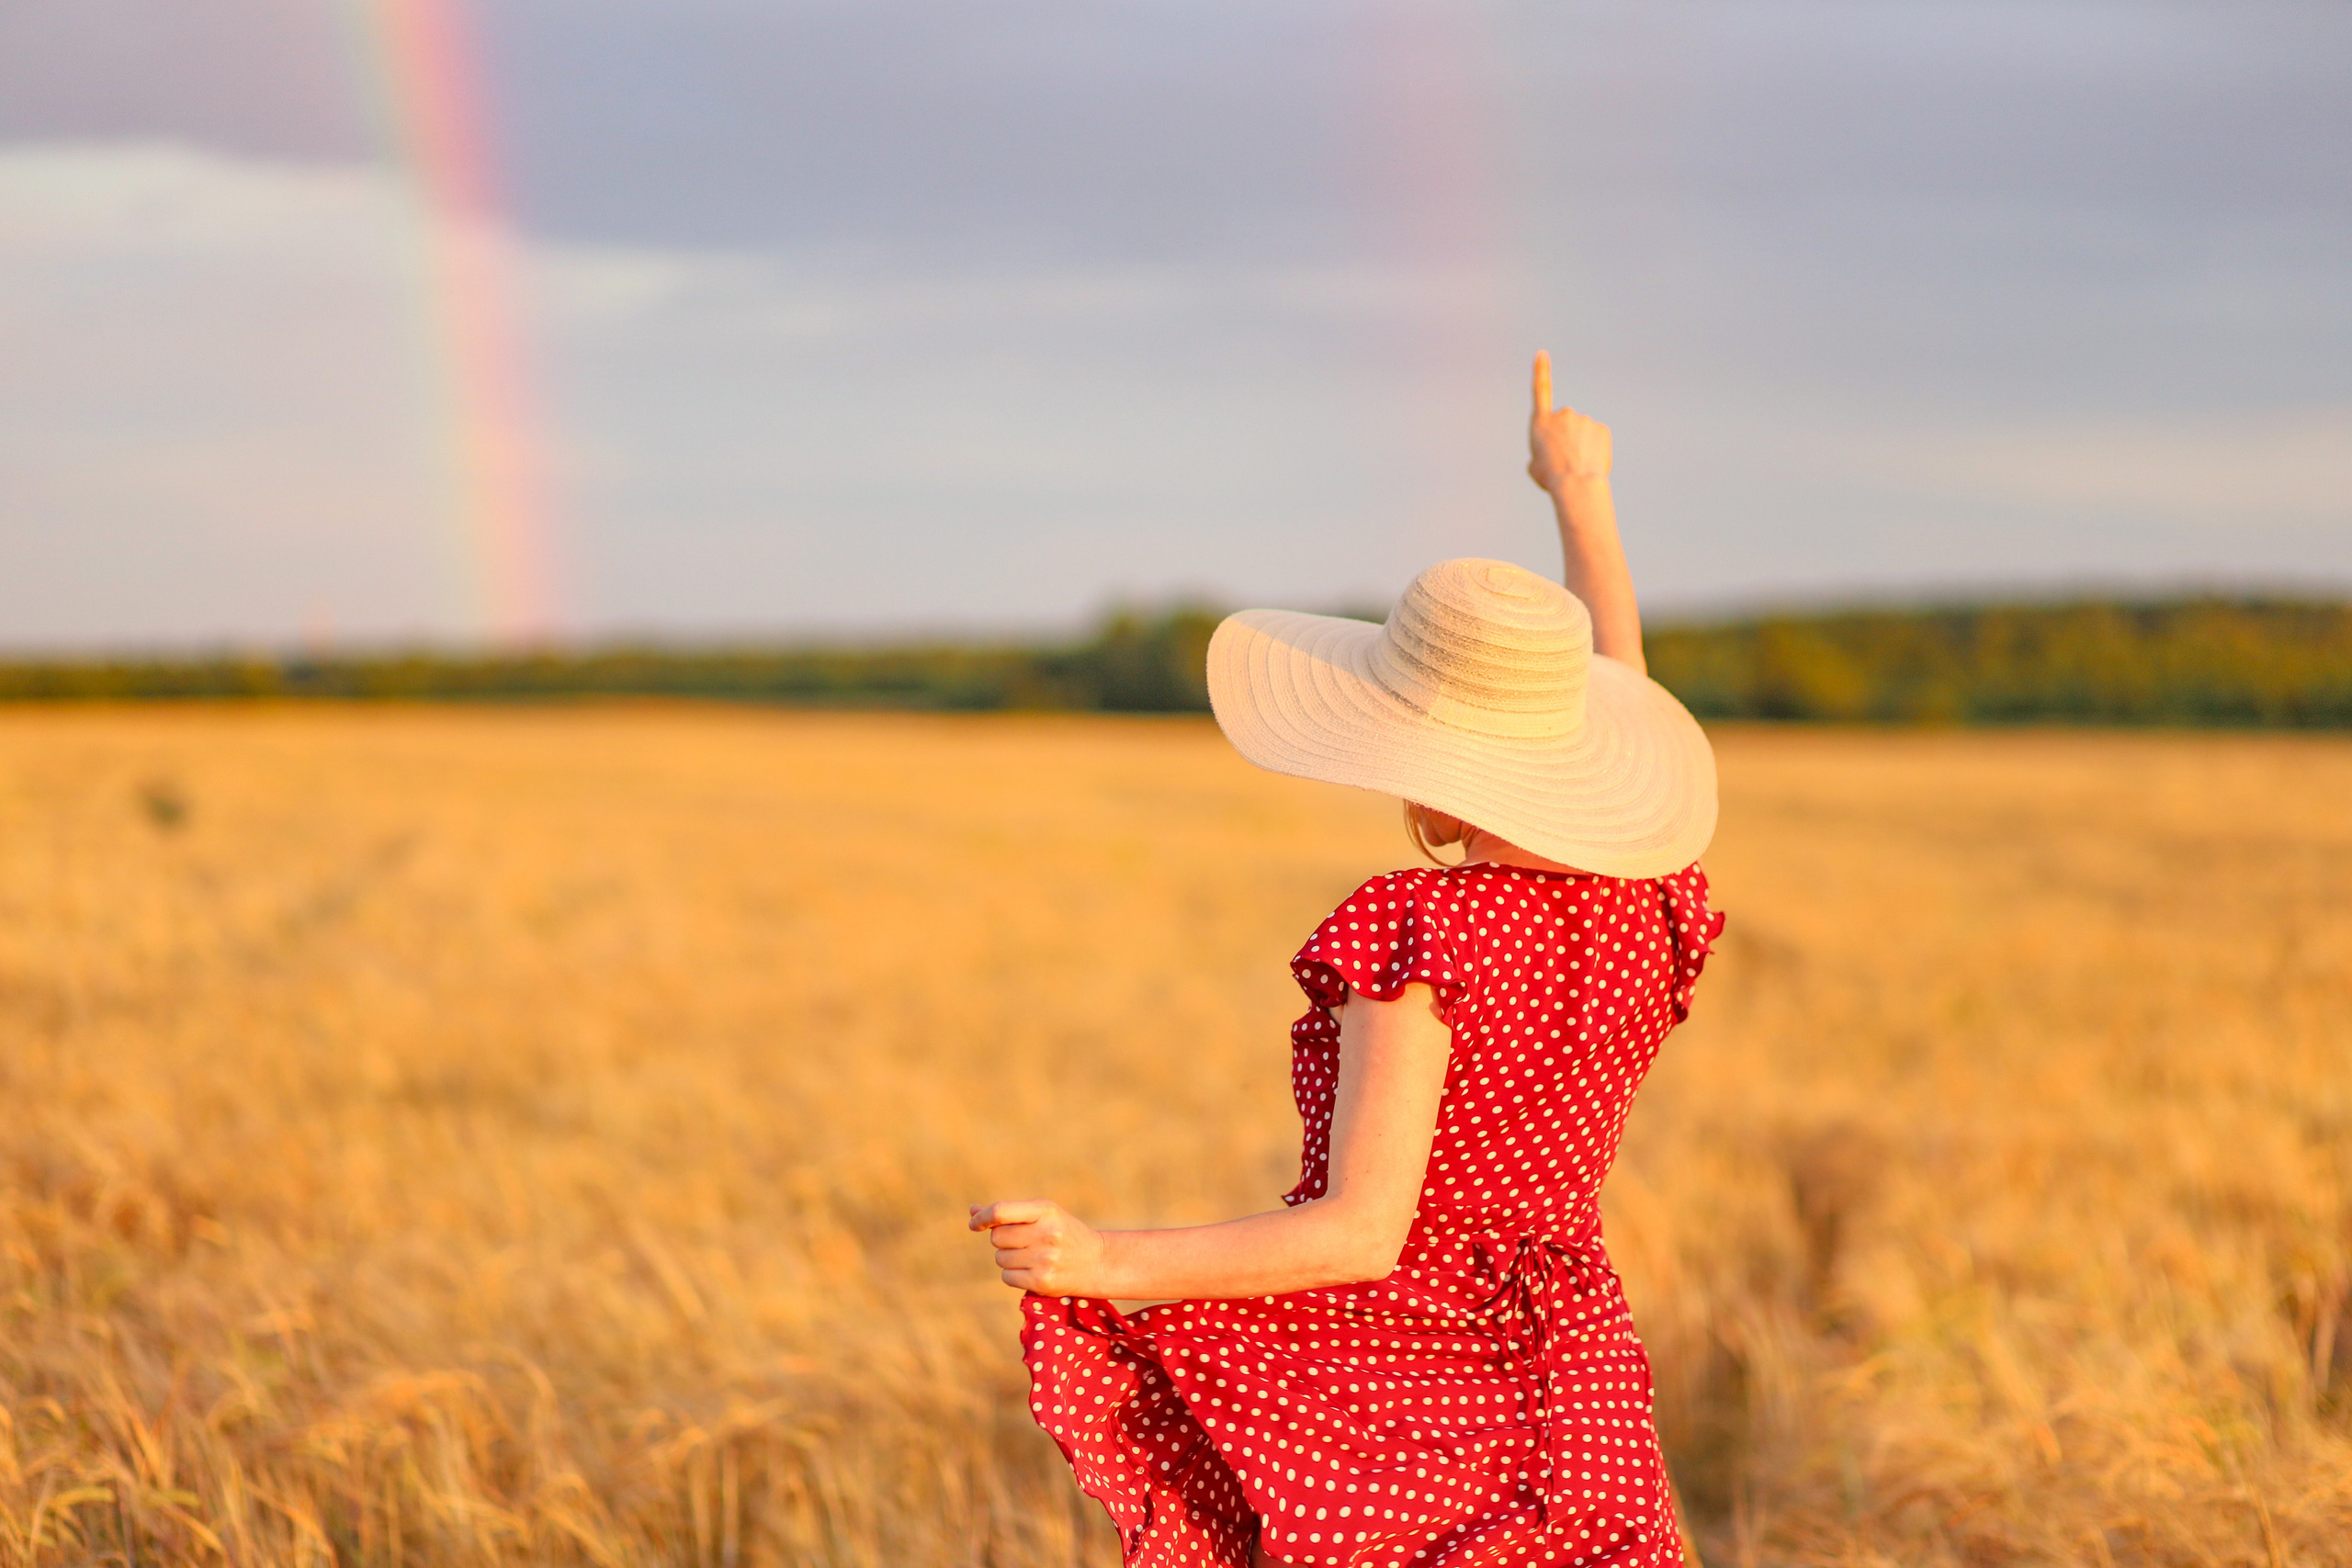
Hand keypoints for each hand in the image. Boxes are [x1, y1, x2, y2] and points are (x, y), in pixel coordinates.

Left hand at [969, 1199, 1111, 1294]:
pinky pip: (1007, 1277)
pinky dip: (1014, 1275)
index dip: (982, 1217)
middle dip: (1003, 1240)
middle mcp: (1046, 1233)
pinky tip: (1033, 1270)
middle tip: (1023, 1242)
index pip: (1001, 1211)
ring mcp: (1045, 1258)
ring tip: (1033, 1256)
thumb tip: (972, 1210)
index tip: (975, 1223)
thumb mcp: (1043, 1215)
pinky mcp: (1042, 1281)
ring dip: (1009, 1258)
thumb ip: (1009, 1213)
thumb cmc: (1064, 1233)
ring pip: (1000, 1258)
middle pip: (997, 1237)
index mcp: (1045, 1210)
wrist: (1097, 1262)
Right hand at [1526, 351, 1611, 494]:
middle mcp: (1563, 415)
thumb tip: (1552, 452)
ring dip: (1581, 445)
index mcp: (1541, 423)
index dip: (1541, 371)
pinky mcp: (1601, 428)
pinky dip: (1594, 449)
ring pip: (1583, 432)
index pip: (1540, 390)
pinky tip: (1590, 462)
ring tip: (1577, 465)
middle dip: (1566, 437)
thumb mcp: (1535, 466)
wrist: (1576, 484)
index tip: (1542, 354)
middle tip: (1564, 460)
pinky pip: (1597, 438)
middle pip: (1565, 424)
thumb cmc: (1551, 478)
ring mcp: (1584, 420)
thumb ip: (1541, 453)